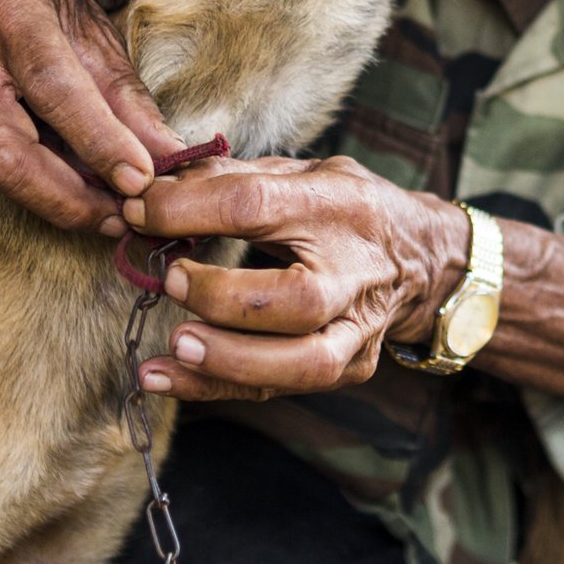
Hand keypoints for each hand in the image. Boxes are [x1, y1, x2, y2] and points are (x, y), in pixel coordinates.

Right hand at [0, 0, 187, 232]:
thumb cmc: (42, 2)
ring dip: (59, 198)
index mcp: (8, 11)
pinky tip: (65, 179)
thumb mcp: (93, 29)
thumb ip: (127, 96)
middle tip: (124, 217)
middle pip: (10, 153)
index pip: (52, 88)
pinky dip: (34, 184)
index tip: (140, 179)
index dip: (97, 140)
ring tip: (106, 204)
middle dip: (72, 199)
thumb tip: (167, 155)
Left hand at [124, 156, 470, 400]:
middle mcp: (355, 271)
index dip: (190, 209)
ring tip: (173, 347)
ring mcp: (358, 328)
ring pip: (302, 362)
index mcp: (338, 204)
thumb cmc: (345, 209)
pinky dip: (217, 389)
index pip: (258, 205)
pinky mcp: (351, 367)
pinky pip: (280, 390)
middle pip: (297, 299)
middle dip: (224, 298)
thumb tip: (151, 186)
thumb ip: (232, 178)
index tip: (140, 211)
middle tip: (173, 282)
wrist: (423, 259)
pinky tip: (165, 379)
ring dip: (228, 360)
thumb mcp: (301, 172)